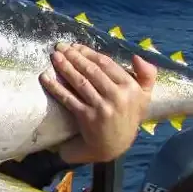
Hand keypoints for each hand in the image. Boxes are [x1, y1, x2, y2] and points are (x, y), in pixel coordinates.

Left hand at [40, 42, 156, 163]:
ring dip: (65, 67)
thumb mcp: (144, 96)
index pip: (106, 64)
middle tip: (60, 46)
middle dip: (74, 56)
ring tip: (54, 57)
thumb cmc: (127, 115)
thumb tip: (137, 56)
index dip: (89, 53)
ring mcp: (101, 108)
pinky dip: (56, 87)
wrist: (114, 145)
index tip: (76, 46)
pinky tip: (45, 78)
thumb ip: (147, 74)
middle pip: (91, 71)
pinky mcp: (87, 118)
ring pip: (80, 82)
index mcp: (130, 87)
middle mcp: (117, 97)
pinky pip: (69, 99)